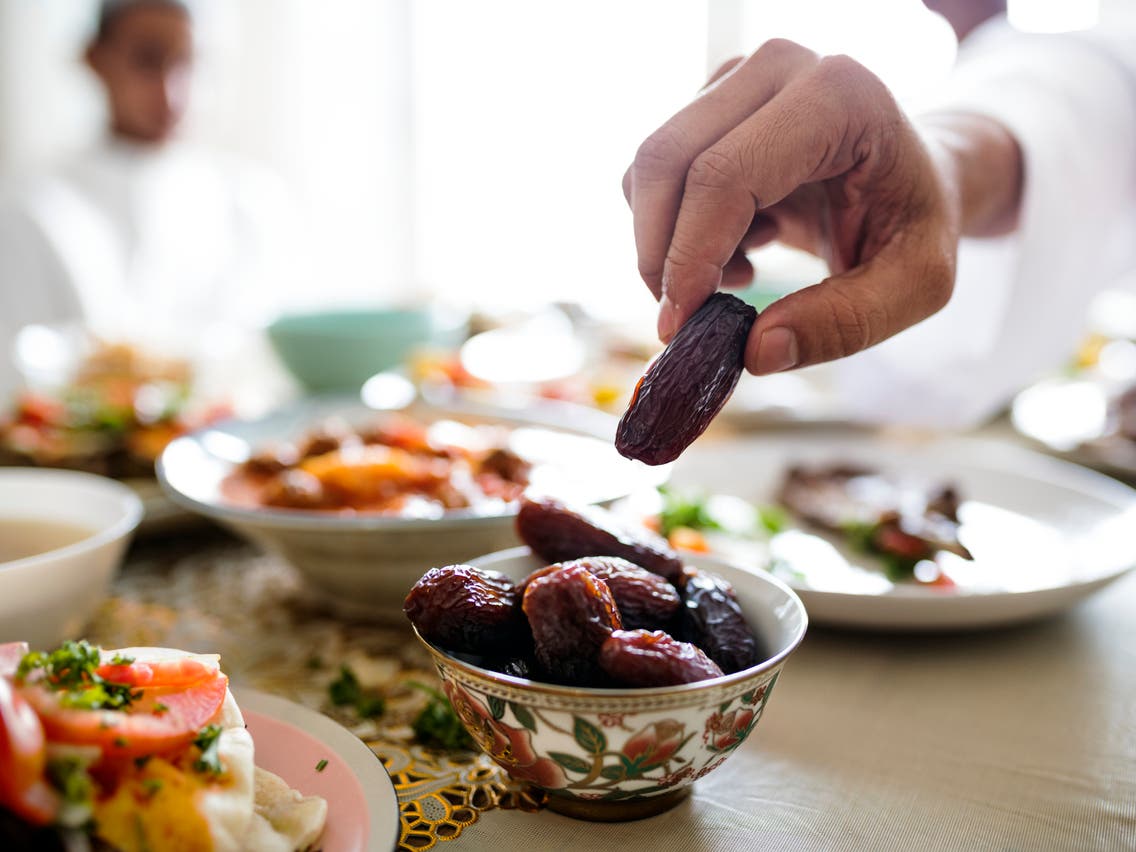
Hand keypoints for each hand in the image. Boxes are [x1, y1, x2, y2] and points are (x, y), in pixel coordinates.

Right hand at [623, 40, 971, 373]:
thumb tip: (755, 352)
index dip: (690, 257)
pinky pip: (654, 174)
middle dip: (660, 254)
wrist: (915, 178)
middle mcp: (780, 67)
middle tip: (688, 318)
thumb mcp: (916, 287)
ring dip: (668, 243)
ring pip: (650, 169)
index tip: (680, 327)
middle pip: (667, 161)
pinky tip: (737, 246)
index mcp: (839, 96)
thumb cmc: (917, 224)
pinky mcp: (711, 99)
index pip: (726, 175)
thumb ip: (845, 323)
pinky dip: (675, 228)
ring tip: (739, 274)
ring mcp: (739, 76)